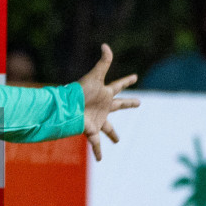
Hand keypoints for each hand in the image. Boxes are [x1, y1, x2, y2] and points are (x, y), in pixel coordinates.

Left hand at [79, 44, 138, 160]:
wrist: (67, 107)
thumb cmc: (80, 92)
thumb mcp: (94, 76)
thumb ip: (103, 62)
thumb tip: (106, 45)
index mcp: (105, 94)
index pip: (119, 85)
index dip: (127, 81)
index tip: (135, 76)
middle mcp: (102, 107)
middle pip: (119, 105)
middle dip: (128, 104)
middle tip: (138, 103)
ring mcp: (97, 119)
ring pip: (109, 128)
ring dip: (113, 134)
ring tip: (118, 141)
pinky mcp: (91, 130)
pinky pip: (96, 143)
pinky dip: (98, 152)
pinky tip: (100, 160)